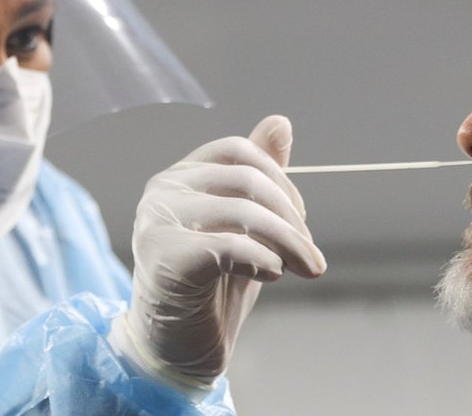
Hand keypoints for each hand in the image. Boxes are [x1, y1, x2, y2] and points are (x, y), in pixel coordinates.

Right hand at [110, 115, 325, 388]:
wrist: (175, 350)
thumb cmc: (210, 287)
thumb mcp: (245, 228)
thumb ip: (260, 177)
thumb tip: (280, 122)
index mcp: (181, 176)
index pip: (239, 151)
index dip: (281, 181)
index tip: (301, 221)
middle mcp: (163, 190)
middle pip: (247, 180)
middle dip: (292, 219)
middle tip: (313, 258)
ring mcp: (159, 223)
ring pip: (244, 212)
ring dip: (289, 243)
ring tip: (306, 269)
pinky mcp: (165, 259)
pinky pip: (229, 246)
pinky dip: (263, 259)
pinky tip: (272, 276)